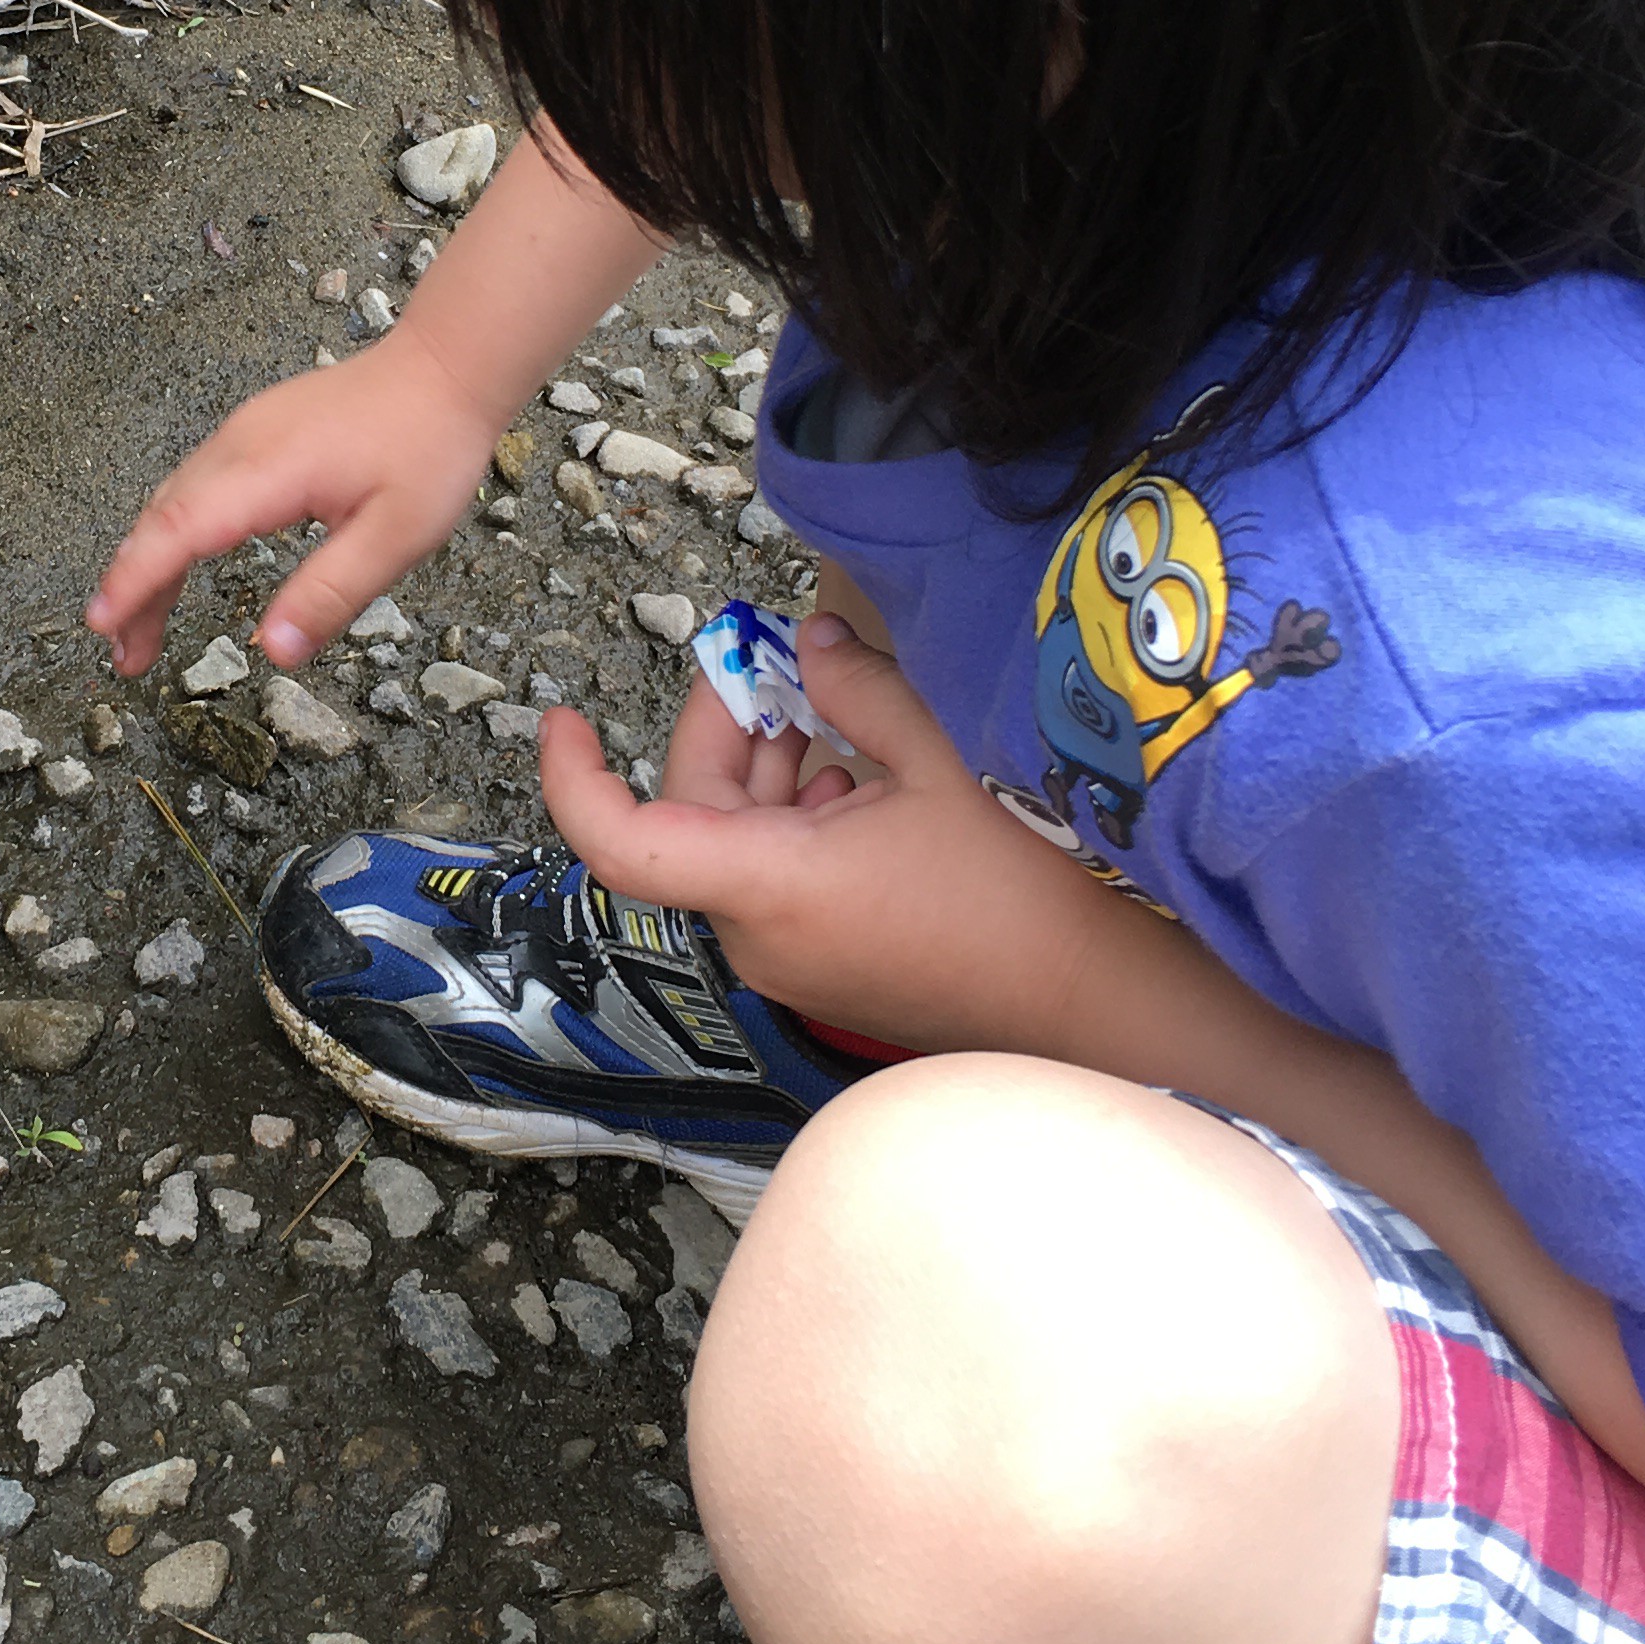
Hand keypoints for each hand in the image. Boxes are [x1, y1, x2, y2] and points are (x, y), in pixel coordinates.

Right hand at [85, 326, 502, 675]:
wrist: (445, 365)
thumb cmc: (428, 443)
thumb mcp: (396, 536)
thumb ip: (331, 594)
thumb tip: (274, 650)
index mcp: (269, 471)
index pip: (179, 531)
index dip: (134, 581)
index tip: (102, 624)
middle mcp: (241, 445)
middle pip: (161, 521)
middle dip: (132, 590)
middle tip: (126, 657)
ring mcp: (244, 432)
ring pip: (172, 501)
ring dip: (148, 563)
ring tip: (141, 626)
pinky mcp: (255, 432)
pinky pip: (193, 484)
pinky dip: (171, 531)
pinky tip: (177, 561)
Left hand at [536, 614, 1110, 1047]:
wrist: (1083, 1001)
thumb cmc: (1012, 895)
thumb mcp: (937, 764)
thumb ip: (860, 692)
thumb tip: (812, 641)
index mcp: (764, 882)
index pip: (622, 840)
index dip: (573, 777)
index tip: (561, 718)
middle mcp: (755, 933)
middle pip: (693, 813)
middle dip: (733, 729)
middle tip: (784, 665)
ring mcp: (783, 958)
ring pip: (736, 841)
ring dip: (773, 772)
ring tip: (841, 725)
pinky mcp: (816, 967)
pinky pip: (772, 878)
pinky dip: (796, 819)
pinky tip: (862, 788)